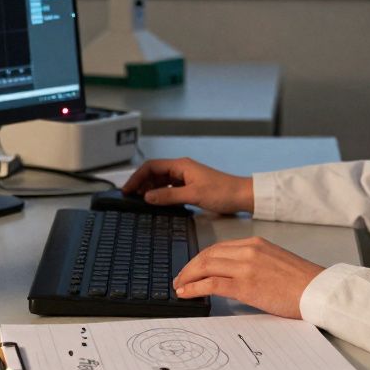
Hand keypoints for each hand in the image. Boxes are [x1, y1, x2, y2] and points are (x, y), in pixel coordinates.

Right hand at [121, 157, 252, 214]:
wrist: (242, 196)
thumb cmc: (223, 191)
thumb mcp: (193, 195)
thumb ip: (168, 196)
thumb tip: (148, 197)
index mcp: (181, 165)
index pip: (151, 167)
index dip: (137, 177)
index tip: (127, 189)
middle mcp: (182, 169)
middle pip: (154, 173)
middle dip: (141, 183)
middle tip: (131, 197)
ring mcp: (186, 177)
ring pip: (161, 181)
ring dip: (150, 189)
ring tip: (141, 201)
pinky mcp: (190, 186)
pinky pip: (170, 188)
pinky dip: (161, 194)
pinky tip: (158, 203)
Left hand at [173, 237, 324, 318]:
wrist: (317, 290)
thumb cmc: (300, 281)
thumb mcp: (274, 261)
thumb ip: (253, 262)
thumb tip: (233, 275)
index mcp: (255, 243)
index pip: (218, 247)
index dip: (200, 258)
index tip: (191, 268)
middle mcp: (248, 251)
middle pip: (208, 254)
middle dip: (189, 267)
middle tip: (180, 278)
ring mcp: (246, 267)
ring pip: (206, 266)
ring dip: (188, 277)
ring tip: (179, 287)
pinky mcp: (246, 285)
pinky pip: (211, 284)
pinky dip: (194, 287)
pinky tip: (186, 293)